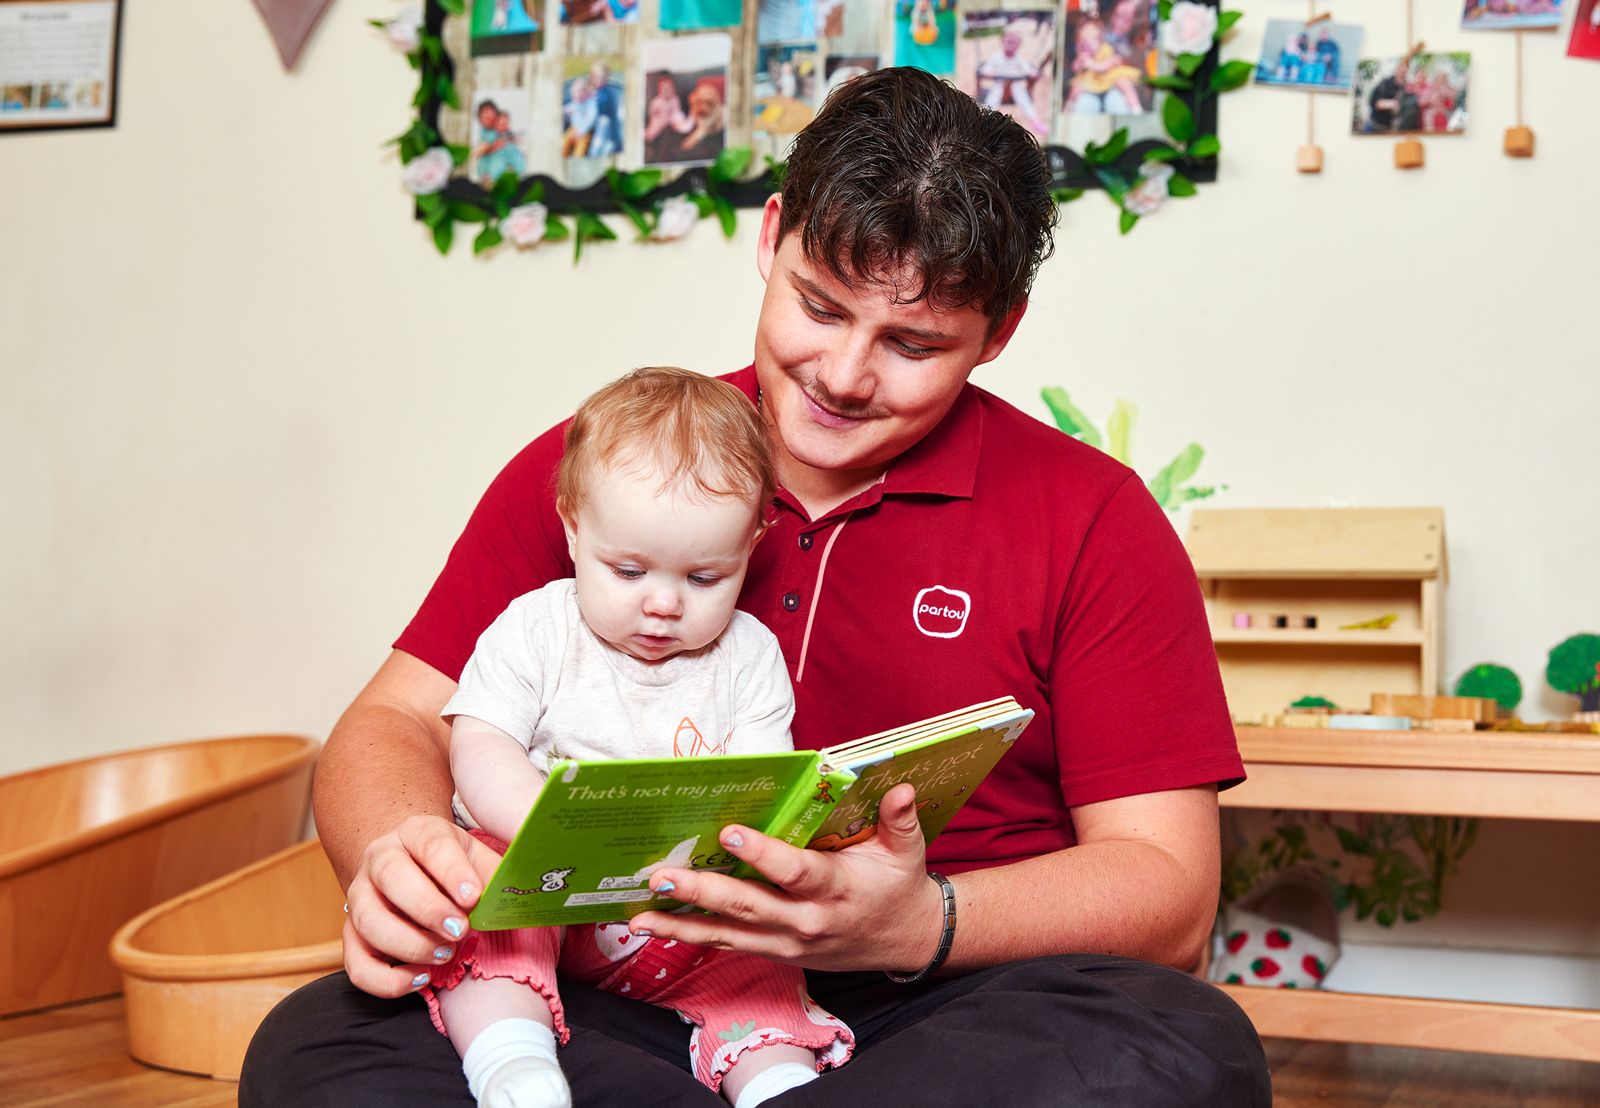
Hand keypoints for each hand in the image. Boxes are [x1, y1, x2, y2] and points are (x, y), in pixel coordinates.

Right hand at [340, 814, 502, 997]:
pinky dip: (386, 980)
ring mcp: (360, 898)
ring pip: (368, 922)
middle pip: (391, 877)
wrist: (410, 867)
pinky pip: (356, 965)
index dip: (451, 872)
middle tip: (460, 930)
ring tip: (444, 955)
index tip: (473, 896)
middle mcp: (379, 860)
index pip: (430, 844)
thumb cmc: (451, 867)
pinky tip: (421, 979)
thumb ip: (496, 875)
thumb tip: (522, 896)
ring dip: (409, 944)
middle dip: (427, 908)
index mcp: (415, 832)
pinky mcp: (351, 937)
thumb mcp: (476, 858)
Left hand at [624, 783, 946, 973]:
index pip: (796, 872)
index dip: (763, 854)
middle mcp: (807, 920)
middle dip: (701, 891)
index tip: (730, 833)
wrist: (905, 940)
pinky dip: (692, 937)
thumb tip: (900, 789)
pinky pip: (728, 945)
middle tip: (662, 875)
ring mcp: (787, 943)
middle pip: (748, 906)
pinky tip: (657, 926)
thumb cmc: (897, 884)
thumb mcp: (906, 850)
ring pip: (728, 934)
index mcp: (837, 889)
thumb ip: (898, 819)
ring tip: (640, 915)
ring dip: (681, 925)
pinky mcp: (775, 953)